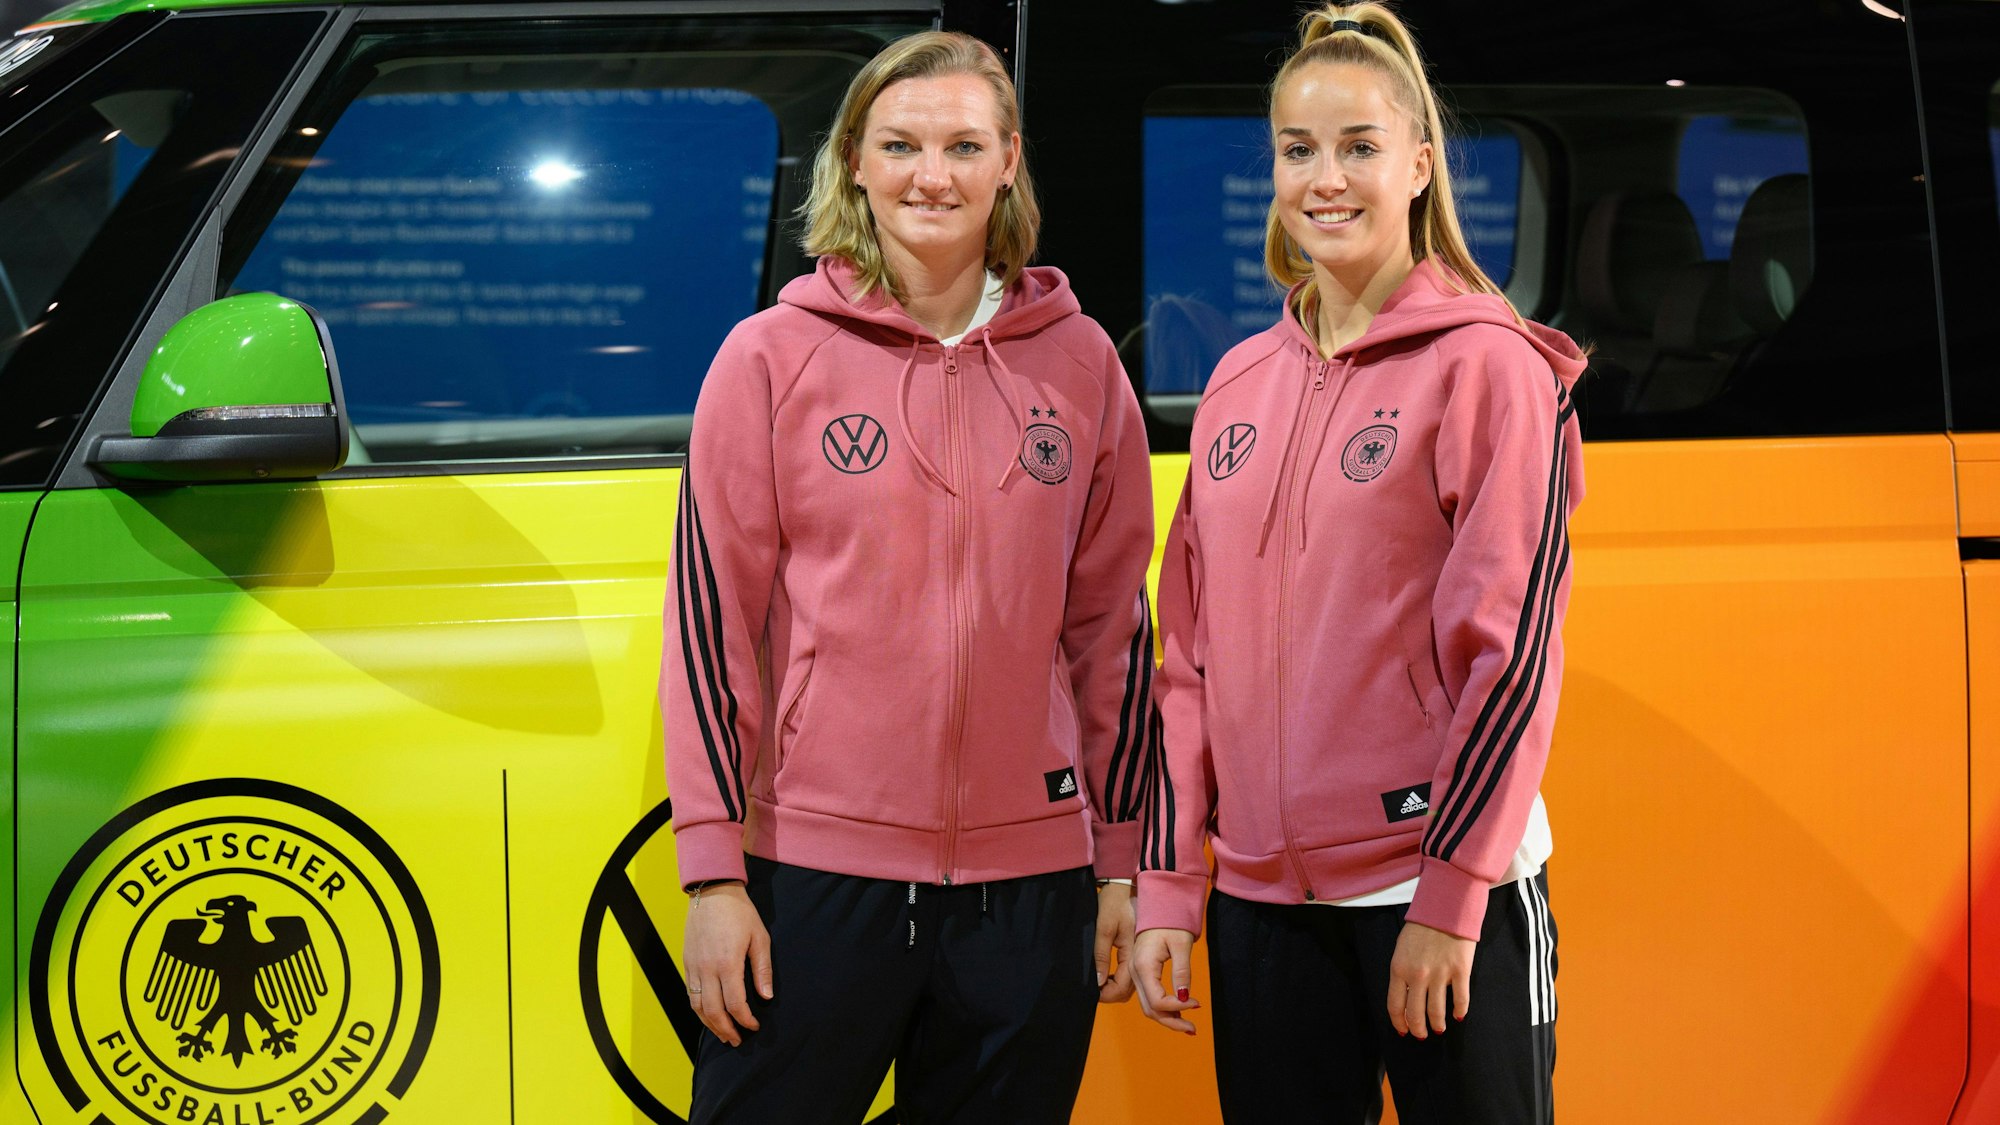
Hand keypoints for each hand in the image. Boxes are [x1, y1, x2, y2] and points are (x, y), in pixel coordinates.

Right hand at [682, 882, 771, 1046]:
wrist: (712, 891)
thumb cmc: (739, 913)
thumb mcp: (759, 937)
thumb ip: (762, 969)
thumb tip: (766, 997)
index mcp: (727, 963)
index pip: (735, 1004)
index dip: (745, 1020)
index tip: (754, 1026)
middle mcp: (706, 969)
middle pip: (713, 1011)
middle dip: (725, 1030)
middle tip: (736, 1041)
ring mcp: (693, 966)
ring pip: (696, 1006)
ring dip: (709, 1024)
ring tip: (722, 1034)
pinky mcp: (686, 962)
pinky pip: (689, 993)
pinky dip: (698, 1009)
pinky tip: (708, 1014)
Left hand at [1093, 882, 1135, 1002]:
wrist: (1124, 886)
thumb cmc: (1115, 903)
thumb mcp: (1104, 928)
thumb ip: (1101, 955)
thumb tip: (1098, 981)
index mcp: (1133, 954)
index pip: (1121, 987)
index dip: (1106, 994)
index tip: (1091, 993)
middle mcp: (1138, 958)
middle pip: (1127, 990)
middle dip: (1110, 994)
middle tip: (1093, 990)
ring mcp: (1138, 956)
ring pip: (1128, 984)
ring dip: (1114, 988)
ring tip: (1097, 984)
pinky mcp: (1135, 952)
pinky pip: (1128, 974)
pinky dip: (1117, 979)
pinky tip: (1106, 975)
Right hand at [1132, 927, 1199, 1034]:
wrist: (1159, 904)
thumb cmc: (1171, 920)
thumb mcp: (1181, 944)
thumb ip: (1182, 972)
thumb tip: (1185, 998)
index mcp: (1143, 965)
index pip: (1157, 1000)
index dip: (1178, 1008)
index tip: (1198, 1004)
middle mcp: (1135, 972)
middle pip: (1150, 1009)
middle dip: (1171, 1022)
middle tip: (1193, 1029)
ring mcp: (1135, 973)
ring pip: (1148, 1005)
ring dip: (1167, 1017)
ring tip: (1188, 1025)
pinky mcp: (1140, 972)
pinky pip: (1148, 996)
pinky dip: (1163, 1007)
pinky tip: (1178, 1009)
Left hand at [1388, 920, 1474, 1038]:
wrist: (1445, 907)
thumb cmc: (1422, 927)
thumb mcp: (1401, 949)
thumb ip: (1402, 973)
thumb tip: (1405, 997)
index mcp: (1399, 969)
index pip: (1395, 1006)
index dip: (1399, 1023)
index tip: (1403, 1031)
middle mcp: (1417, 975)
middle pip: (1415, 1014)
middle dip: (1418, 1029)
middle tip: (1422, 1034)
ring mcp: (1440, 974)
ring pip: (1437, 1012)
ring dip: (1438, 1025)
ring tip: (1440, 1028)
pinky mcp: (1460, 971)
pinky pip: (1460, 1000)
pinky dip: (1460, 1012)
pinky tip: (1458, 1016)